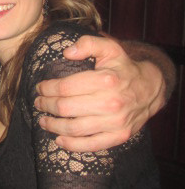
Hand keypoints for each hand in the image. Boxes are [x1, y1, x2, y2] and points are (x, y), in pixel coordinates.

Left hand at [34, 35, 162, 150]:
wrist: (150, 89)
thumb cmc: (123, 68)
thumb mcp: (110, 48)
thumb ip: (88, 43)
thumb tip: (67, 52)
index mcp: (106, 80)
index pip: (65, 87)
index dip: (47, 88)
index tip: (40, 88)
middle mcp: (111, 102)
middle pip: (66, 108)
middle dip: (46, 105)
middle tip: (38, 103)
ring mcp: (116, 122)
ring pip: (74, 128)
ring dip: (53, 125)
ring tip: (43, 120)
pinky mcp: (119, 136)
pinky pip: (90, 145)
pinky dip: (71, 144)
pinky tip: (59, 139)